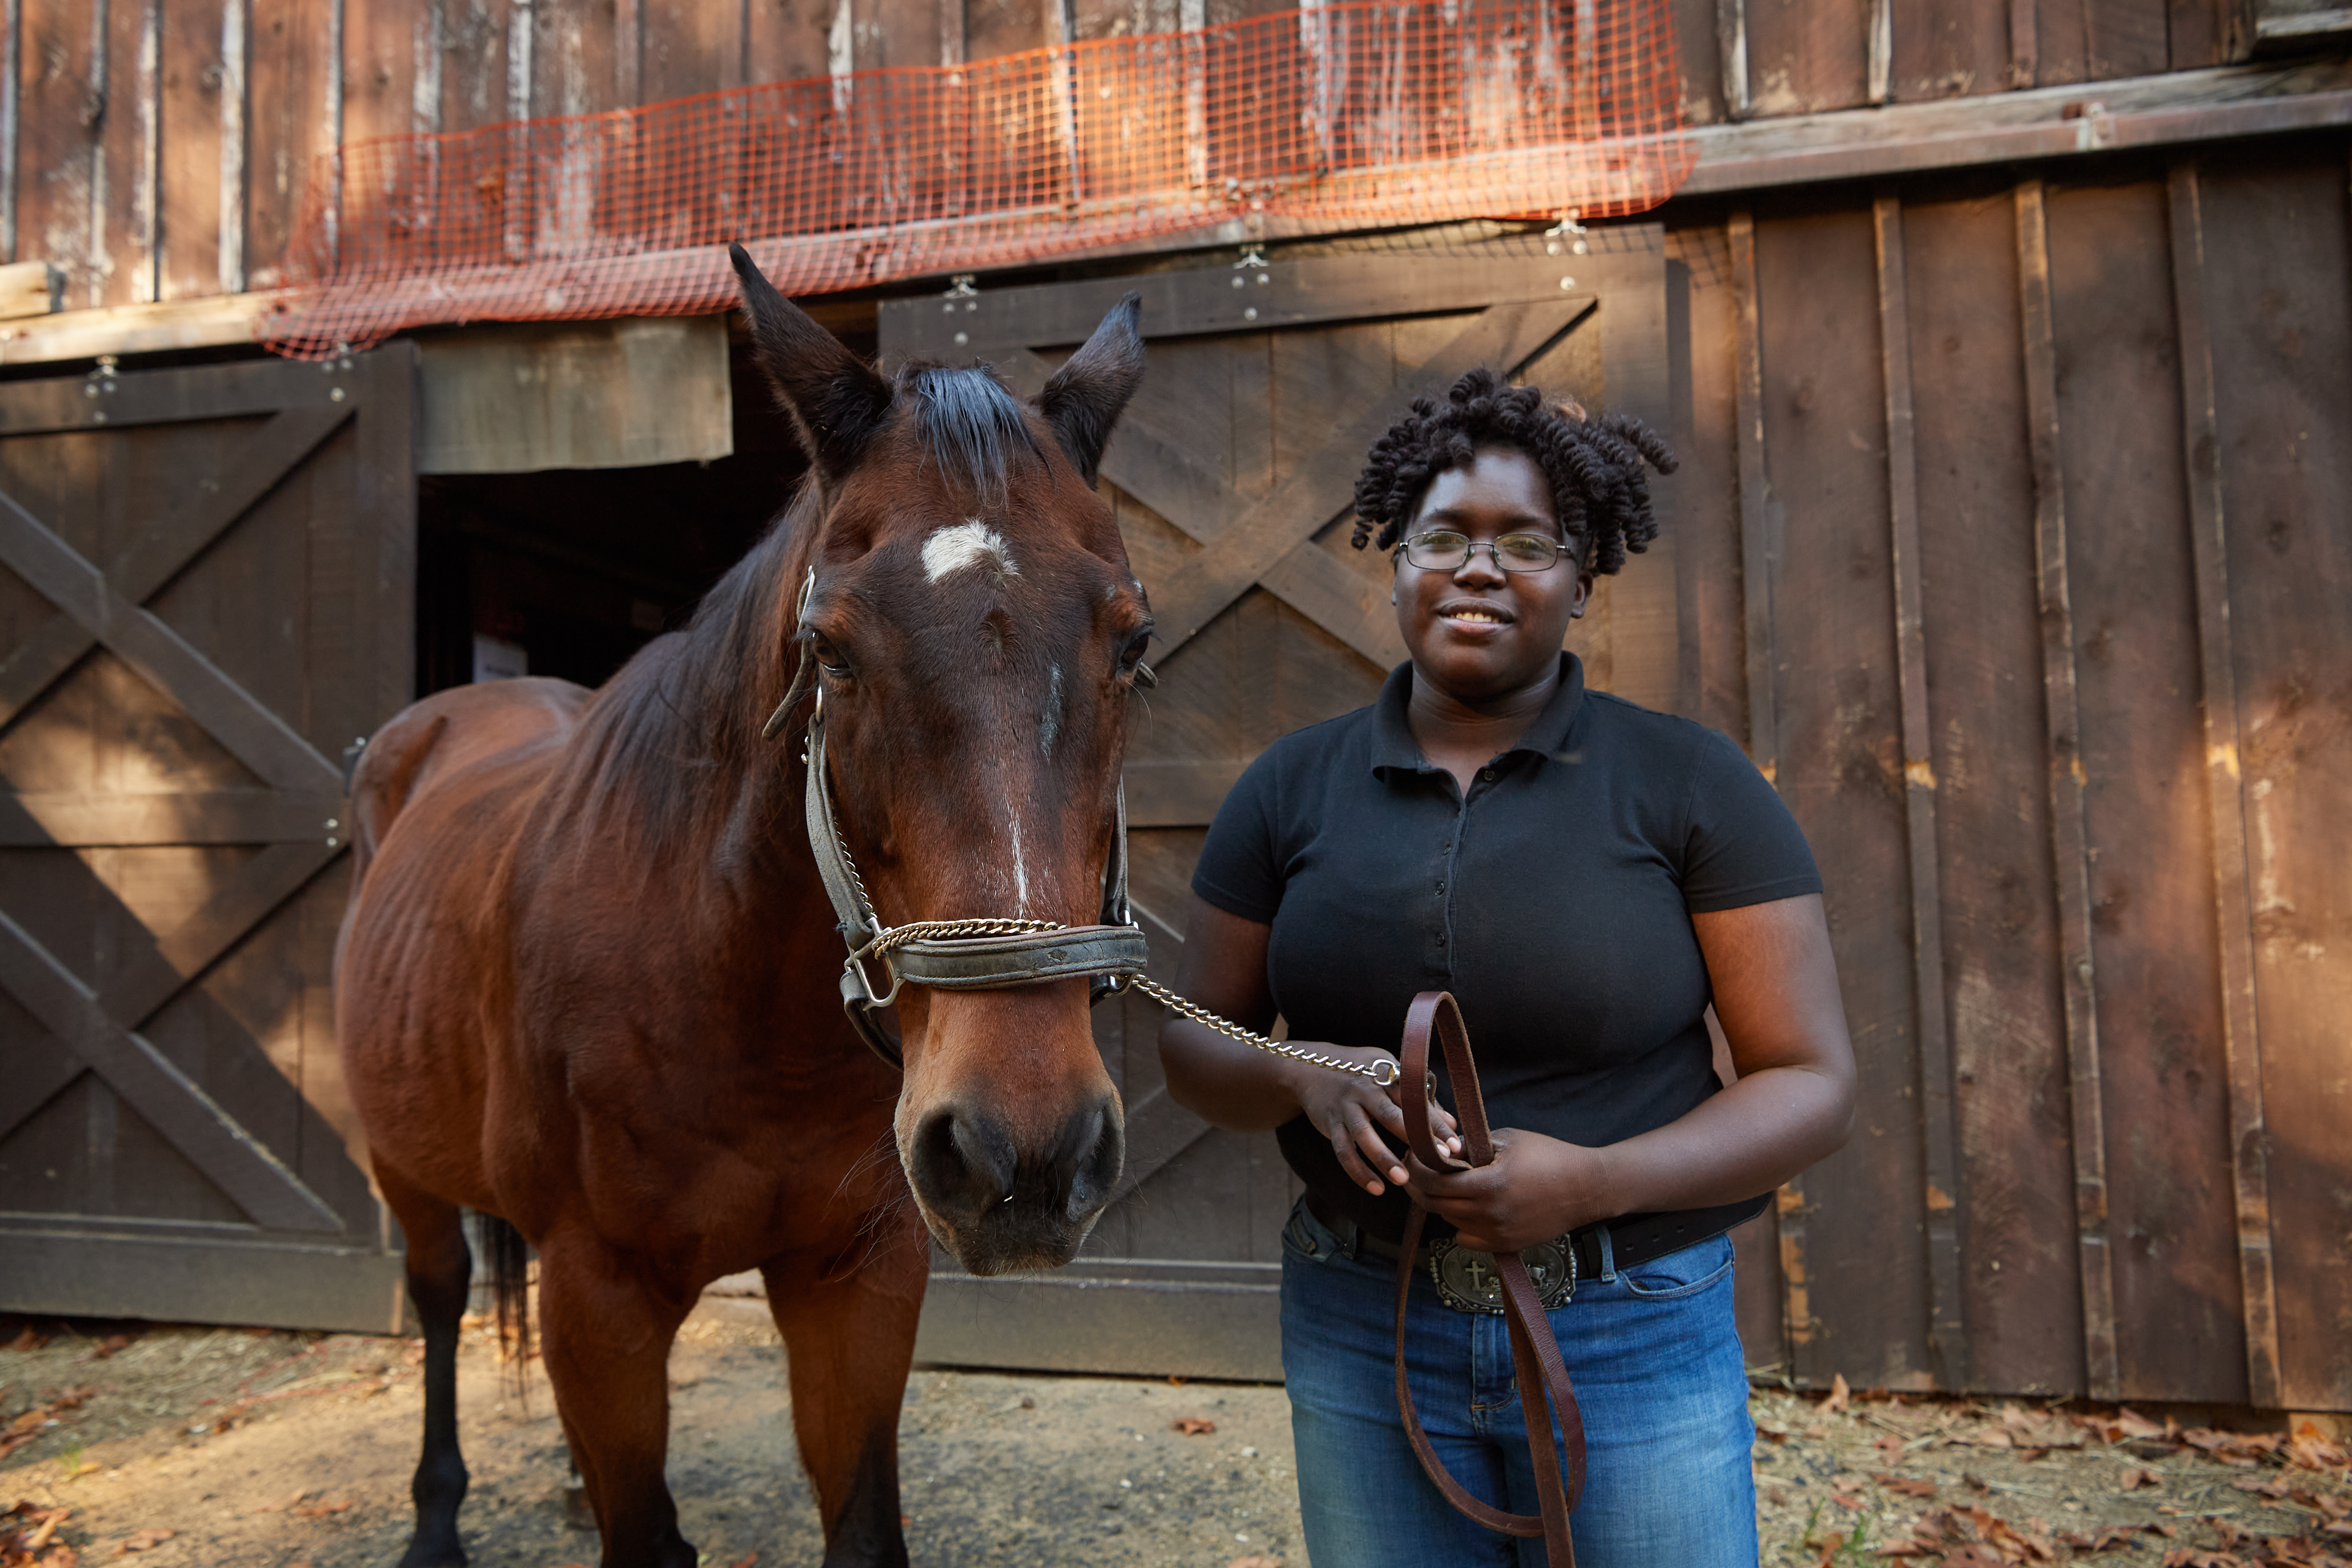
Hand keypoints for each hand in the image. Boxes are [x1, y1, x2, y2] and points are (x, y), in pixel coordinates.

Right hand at [1285, 1047, 1460, 1195]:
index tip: (1454, 1145)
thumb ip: (1419, 1099)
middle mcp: (1365, 1088)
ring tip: (1403, 1180)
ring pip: (1364, 1135)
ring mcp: (1345, 1106)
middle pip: (1392, 1115)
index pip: (1415, 1100)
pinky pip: (1343, 1151)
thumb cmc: (1360, 1072)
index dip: (1436, 1122)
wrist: (1309, 1068)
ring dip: (1384, 1159)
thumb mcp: (1389, 1074)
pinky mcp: (1330, 1123)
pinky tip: (1376, 1188)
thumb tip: (1452, 1122)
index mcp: (1386, 1075)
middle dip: (1416, 1139)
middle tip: (1437, 1161)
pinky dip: (1358, 1171)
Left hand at [1405, 1128, 1612, 1252]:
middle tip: (1416, 1171)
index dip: (1416, 1169)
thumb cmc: (1549, 1156)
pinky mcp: (1506, 1245)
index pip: (1434, 1181)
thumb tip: (1441, 1149)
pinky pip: (1466, 1238)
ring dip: (1442, 1203)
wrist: (1587, 1187)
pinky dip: (1460, 1224)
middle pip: (1435, 1204)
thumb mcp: (1508, 1140)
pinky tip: (1469, 1207)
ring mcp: (1497, 1233)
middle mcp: (1490, 1213)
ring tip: (1447, 1184)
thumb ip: (1471, 1147)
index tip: (1412, 1157)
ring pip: (1449, 1220)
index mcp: (1489, 1184)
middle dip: (1420, 1187)